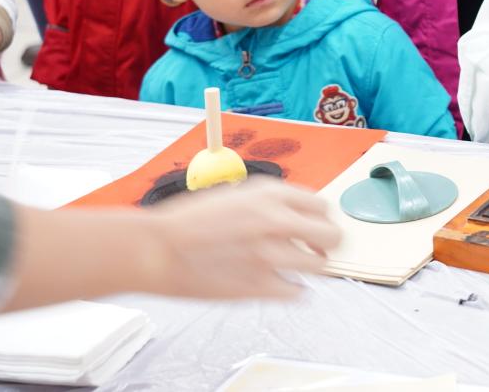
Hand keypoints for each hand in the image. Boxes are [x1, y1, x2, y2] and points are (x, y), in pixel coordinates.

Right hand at [145, 179, 341, 299]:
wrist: (156, 247)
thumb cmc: (188, 221)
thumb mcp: (236, 194)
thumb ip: (270, 204)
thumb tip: (295, 216)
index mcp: (272, 195)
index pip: (323, 206)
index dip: (320, 219)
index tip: (314, 228)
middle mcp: (277, 222)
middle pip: (332, 235)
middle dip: (327, 244)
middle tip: (316, 251)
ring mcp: (271, 255)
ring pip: (320, 267)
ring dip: (312, 268)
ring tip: (298, 269)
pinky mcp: (259, 285)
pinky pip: (297, 292)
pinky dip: (293, 291)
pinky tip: (281, 286)